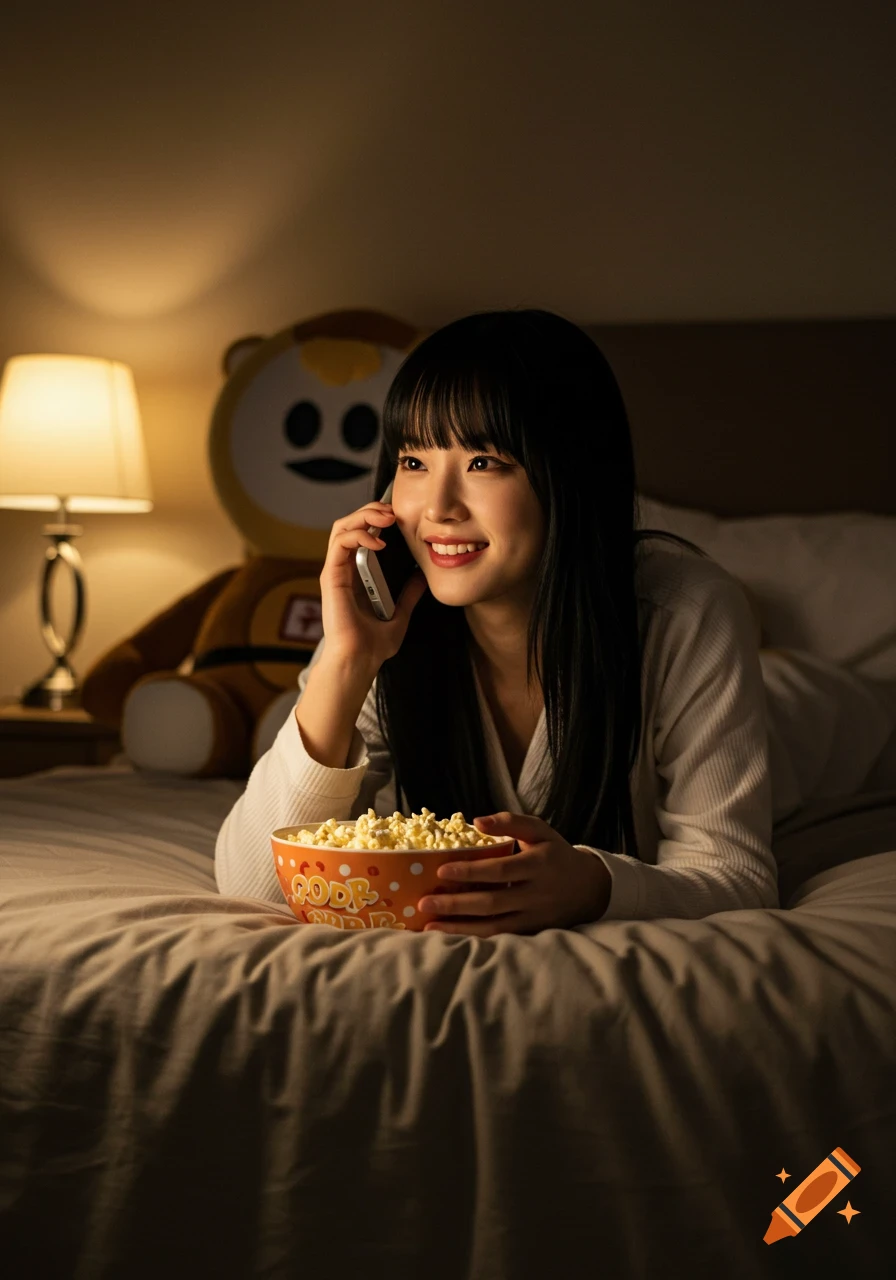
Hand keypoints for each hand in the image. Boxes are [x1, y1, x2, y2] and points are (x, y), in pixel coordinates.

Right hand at [320, 498, 427, 669]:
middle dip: (370, 511)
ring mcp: (335, 572)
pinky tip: (379, 542)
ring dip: (364, 516)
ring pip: (341, 527)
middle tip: (392, 511)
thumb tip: (420, 577)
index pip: (360, 535)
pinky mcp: (331, 576)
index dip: (376, 520)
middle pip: (349, 525)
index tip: (398, 518)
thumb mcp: (400, 614)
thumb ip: (408, 595)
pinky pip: (340, 543)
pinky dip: (359, 534)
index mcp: (356, 576)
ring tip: (386, 518)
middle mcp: (343, 570)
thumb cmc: (373, 646)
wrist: (360, 661)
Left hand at [417, 811, 611, 936]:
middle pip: (492, 903)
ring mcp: (534, 917)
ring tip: (430, 926)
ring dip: (460, 928)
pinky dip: (475, 938)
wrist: (590, 888)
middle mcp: (536, 894)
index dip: (471, 871)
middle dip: (457, 905)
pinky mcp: (531, 932)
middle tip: (426, 902)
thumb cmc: (556, 854)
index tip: (442, 870)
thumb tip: (477, 821)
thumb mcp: (540, 830)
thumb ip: (511, 822)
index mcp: (537, 865)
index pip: (500, 870)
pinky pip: (500, 938)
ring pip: (494, 927)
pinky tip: (452, 935)